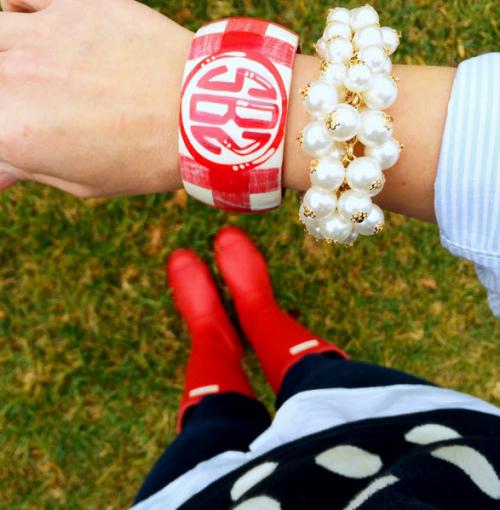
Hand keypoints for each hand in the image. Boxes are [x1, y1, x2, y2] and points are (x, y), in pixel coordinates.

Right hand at [0, 0, 190, 196]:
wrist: (200, 113)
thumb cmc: (146, 159)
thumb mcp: (84, 181)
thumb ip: (28, 168)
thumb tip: (0, 173)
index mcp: (13, 132)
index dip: (8, 136)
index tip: (24, 136)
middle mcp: (14, 78)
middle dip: (10, 101)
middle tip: (39, 111)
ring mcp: (41, 35)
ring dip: (8, 57)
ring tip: (38, 75)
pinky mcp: (71, 3)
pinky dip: (19, 13)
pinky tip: (41, 34)